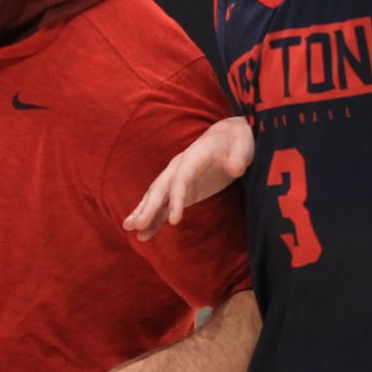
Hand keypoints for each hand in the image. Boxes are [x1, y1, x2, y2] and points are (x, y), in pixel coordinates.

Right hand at [122, 116, 252, 240]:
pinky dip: (154, 218)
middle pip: (160, 189)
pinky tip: (144, 233)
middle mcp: (179, 168)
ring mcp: (177, 179)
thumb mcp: (242, 146)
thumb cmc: (236, 142)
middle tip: (135, 225)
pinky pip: (164, 206)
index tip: (174, 221)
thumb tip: (235, 169)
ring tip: (128, 228)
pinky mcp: (182, 191)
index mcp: (192, 157)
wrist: (228, 137)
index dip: (176, 200)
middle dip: (147, 208)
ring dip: (142, 212)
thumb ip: (238, 158)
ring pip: (156, 197)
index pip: (180, 180)